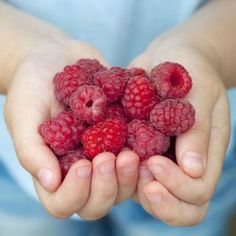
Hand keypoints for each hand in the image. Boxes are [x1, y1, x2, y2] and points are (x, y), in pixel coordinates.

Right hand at [4, 35, 138, 219]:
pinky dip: (145, 153)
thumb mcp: (23, 113)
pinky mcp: (123, 136)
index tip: (84, 165)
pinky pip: (139, 155)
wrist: (56, 58)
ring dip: (129, 175)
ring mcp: (105, 153)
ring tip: (131, 153)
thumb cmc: (33, 86)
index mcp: (56, 169)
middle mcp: (82, 167)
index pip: (64, 203)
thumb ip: (32, 149)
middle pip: (100, 199)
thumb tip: (50, 182)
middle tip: (110, 157)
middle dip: (108, 185)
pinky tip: (148, 138)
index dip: (76, 193)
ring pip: (123, 184)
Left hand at [129, 39, 229, 225]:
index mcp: (204, 155)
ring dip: (129, 184)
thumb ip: (198, 129)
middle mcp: (180, 164)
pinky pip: (124, 170)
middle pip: (176, 207)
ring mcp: (156, 158)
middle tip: (137, 169)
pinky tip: (103, 149)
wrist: (167, 56)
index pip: (196, 193)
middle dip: (155, 198)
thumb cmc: (190, 67)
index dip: (177, 187)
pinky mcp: (135, 149)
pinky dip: (113, 168)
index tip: (154, 162)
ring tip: (117, 158)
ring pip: (145, 194)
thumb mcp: (200, 91)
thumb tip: (194, 170)